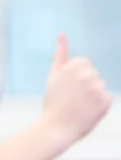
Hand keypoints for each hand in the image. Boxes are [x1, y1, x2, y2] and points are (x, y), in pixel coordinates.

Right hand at [42, 34, 111, 148]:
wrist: (57, 127)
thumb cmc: (53, 101)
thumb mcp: (54, 74)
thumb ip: (60, 52)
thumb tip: (62, 32)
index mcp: (74, 66)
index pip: (84, 63)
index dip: (75, 76)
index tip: (67, 86)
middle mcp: (87, 74)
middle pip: (93, 74)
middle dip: (84, 84)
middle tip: (71, 98)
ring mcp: (97, 88)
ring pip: (99, 85)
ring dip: (92, 94)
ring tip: (79, 105)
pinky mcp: (106, 101)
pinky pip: (106, 97)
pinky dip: (99, 104)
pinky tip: (87, 111)